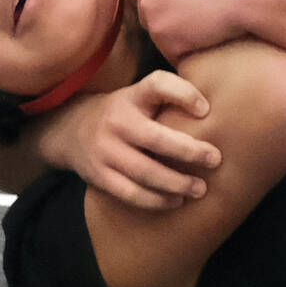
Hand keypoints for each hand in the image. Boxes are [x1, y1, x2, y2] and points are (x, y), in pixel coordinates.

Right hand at [43, 72, 221, 208]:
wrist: (69, 129)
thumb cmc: (123, 113)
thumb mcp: (139, 96)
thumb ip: (170, 98)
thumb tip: (217, 111)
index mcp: (132, 96)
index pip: (157, 85)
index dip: (184, 94)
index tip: (206, 110)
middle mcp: (117, 121)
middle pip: (156, 139)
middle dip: (190, 151)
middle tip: (215, 159)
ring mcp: (105, 150)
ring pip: (146, 172)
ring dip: (177, 183)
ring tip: (200, 189)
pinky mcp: (99, 176)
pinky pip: (131, 193)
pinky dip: (157, 200)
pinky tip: (176, 201)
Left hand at [125, 0, 259, 60]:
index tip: (174, 2)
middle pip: (144, 10)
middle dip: (163, 16)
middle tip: (192, 18)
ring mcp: (153, 13)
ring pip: (157, 33)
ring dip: (175, 35)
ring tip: (203, 32)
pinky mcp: (166, 38)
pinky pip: (171, 51)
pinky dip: (187, 51)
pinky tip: (206, 43)